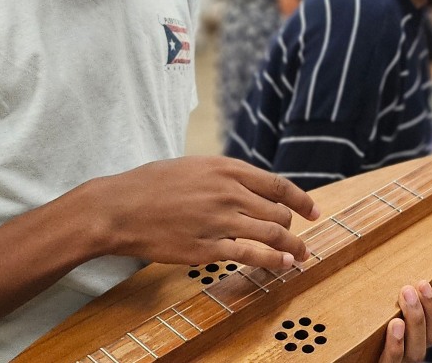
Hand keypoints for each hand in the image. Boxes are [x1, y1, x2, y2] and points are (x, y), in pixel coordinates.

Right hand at [88, 156, 318, 268]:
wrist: (118, 208)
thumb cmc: (152, 185)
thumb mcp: (195, 166)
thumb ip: (225, 176)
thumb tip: (251, 185)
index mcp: (227, 169)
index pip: (278, 185)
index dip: (302, 200)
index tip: (313, 212)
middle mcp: (229, 193)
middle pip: (279, 212)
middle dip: (293, 228)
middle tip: (299, 239)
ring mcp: (220, 221)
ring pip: (272, 234)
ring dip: (292, 247)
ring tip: (300, 256)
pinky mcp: (207, 248)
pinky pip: (250, 255)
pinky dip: (272, 260)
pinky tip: (282, 264)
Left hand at [378, 281, 431, 362]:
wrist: (350, 353)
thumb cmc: (378, 331)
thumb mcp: (402, 315)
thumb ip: (428, 310)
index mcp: (415, 344)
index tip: (423, 283)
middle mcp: (407, 358)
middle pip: (422, 345)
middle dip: (418, 317)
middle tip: (408, 290)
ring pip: (407, 356)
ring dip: (404, 334)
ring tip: (398, 317)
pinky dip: (393, 349)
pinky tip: (391, 330)